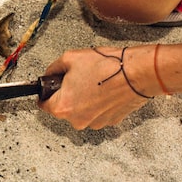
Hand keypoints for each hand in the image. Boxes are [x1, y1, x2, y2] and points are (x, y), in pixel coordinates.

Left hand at [37, 46, 152, 129]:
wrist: (138, 73)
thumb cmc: (107, 67)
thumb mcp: (70, 58)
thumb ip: (53, 68)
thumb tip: (50, 73)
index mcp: (63, 107)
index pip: (43, 105)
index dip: (45, 93)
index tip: (49, 89)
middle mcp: (78, 120)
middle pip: (63, 108)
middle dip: (67, 94)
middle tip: (77, 79)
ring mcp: (95, 123)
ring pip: (80, 111)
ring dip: (83, 99)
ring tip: (94, 82)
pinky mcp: (110, 121)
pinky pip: (97, 112)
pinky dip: (98, 103)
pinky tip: (104, 89)